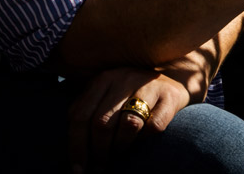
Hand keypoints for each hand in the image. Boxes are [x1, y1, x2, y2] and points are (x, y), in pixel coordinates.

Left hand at [67, 67, 189, 172]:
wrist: (170, 78)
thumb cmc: (130, 93)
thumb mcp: (106, 95)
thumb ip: (88, 111)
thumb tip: (73, 148)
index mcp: (102, 80)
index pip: (80, 115)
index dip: (76, 145)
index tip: (77, 168)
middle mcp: (122, 79)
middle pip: (102, 122)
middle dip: (97, 151)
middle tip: (98, 168)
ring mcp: (147, 86)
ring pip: (128, 124)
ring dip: (119, 146)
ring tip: (117, 155)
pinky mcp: (169, 97)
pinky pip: (154, 125)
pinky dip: (144, 139)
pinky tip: (139, 143)